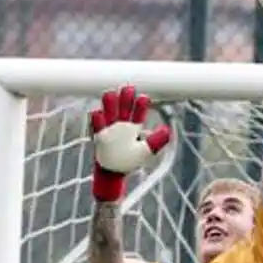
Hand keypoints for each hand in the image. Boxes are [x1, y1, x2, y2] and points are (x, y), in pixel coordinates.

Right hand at [89, 85, 171, 201]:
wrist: (113, 174)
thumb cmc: (131, 161)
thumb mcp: (147, 151)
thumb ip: (157, 141)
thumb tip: (167, 130)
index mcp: (134, 125)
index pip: (138, 111)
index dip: (140, 104)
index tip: (143, 98)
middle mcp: (121, 123)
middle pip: (123, 106)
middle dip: (125, 97)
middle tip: (128, 89)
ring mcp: (109, 128)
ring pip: (109, 110)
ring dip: (110, 103)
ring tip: (111, 94)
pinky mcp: (98, 135)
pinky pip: (96, 124)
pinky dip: (97, 118)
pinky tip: (98, 113)